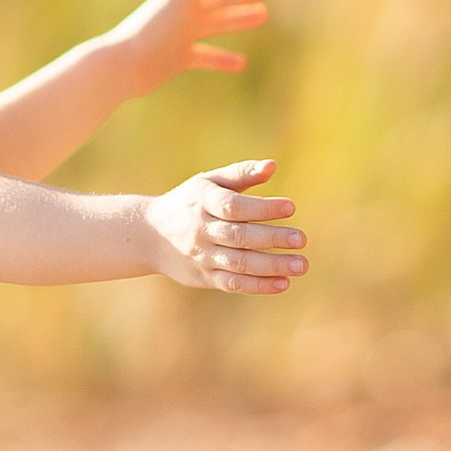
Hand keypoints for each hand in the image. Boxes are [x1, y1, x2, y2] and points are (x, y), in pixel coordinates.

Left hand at [108, 0, 269, 96]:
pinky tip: (242, 63)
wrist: (124, 64)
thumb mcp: (177, 1)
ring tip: (261, 15)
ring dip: (238, 19)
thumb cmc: (150, 31)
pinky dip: (224, 58)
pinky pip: (207, 56)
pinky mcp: (179, 57)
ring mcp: (182, 35)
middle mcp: (184, 12)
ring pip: (217, 23)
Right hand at [143, 158, 307, 296]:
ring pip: (239, 263)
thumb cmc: (189, 202)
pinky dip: (258, 285)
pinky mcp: (205, 277)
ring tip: (300, 265)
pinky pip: (233, 283)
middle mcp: (201, 230)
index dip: (262, 207)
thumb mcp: (209, 182)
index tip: (290, 207)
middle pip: (239, 236)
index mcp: (203, 202)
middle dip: (272, 238)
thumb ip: (241, 173)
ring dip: (271, 266)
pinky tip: (283, 283)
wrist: (149, 235)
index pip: (234, 207)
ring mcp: (202, 256)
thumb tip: (272, 165)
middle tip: (301, 239)